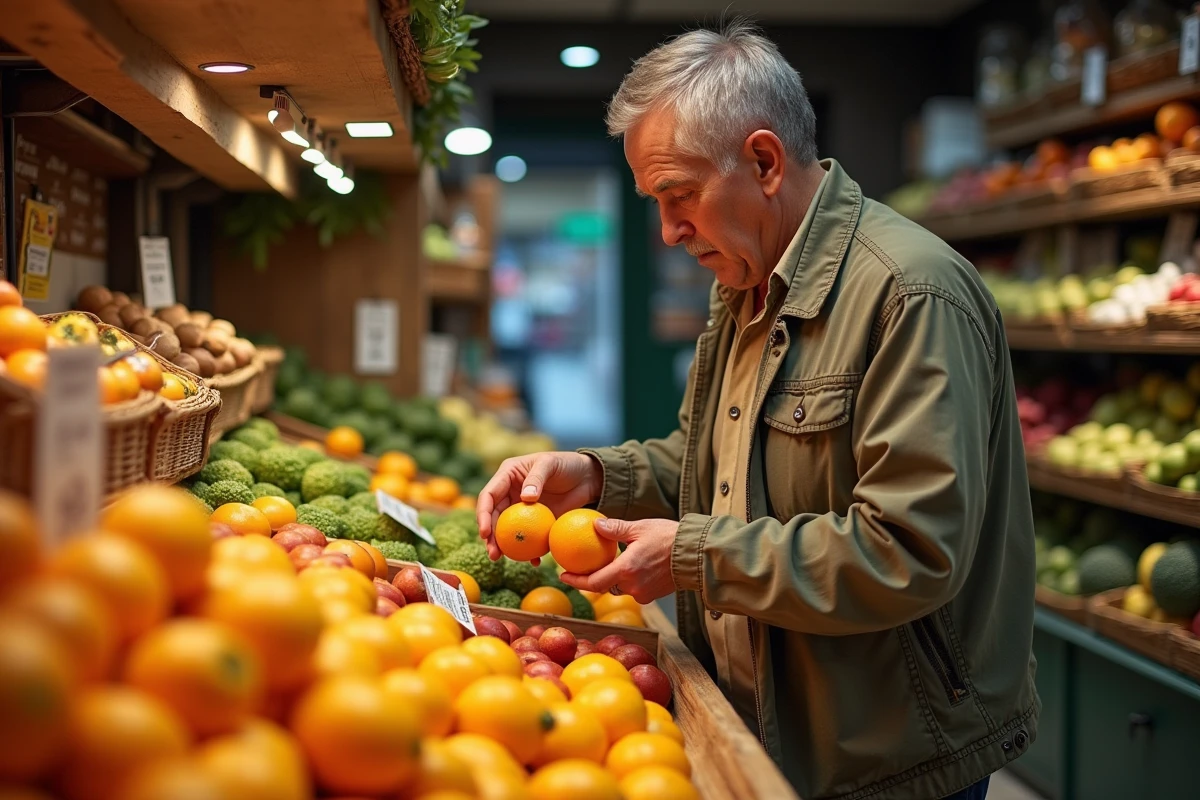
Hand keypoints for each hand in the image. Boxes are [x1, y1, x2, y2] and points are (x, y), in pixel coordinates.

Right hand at [476, 452, 602, 559]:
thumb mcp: (550, 464)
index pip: (488, 496)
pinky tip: (534, 561)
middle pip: (493, 517)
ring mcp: (522, 510)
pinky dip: (530, 550)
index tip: (485, 533)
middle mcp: (510, 494)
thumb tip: (525, 498)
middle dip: (489, 536)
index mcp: (507, 476)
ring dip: (503, 546)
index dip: (483, 514)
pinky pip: (529, 538)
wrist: (588, 477)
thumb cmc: (567, 464)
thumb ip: (537, 478)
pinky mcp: (537, 523)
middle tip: (493, 554)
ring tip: (501, 560)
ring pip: (507, 530)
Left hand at [559, 518, 677, 603]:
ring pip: (619, 587)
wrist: (697, 555)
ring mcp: (643, 593)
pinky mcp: (653, 595)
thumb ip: (616, 529)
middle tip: (579, 567)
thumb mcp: (640, 528)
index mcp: (626, 570)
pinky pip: (633, 588)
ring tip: (605, 562)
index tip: (562, 574)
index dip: (575, 581)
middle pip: (604, 586)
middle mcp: (632, 586)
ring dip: (611, 577)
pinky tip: (627, 565)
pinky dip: (627, 578)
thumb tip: (595, 524)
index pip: (593, 582)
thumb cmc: (670, 538)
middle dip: (591, 578)